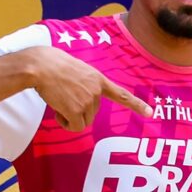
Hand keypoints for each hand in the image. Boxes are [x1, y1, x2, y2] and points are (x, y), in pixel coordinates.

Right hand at [31, 47, 151, 130]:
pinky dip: (65, 123)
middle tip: (64, 96)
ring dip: (70, 117)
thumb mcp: (77, 70)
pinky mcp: (76, 110)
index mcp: (98, 79)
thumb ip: (85, 83)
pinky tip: (57, 110)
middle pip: (92, 114)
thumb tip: (81, 102)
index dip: (136, 104)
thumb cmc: (53, 65)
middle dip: (77, 111)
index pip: (121, 94)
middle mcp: (96, 91)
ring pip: (82, 122)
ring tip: (59, 100)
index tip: (150, 112)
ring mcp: (87, 100)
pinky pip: (74, 126)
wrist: (41, 66)